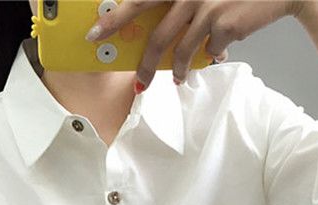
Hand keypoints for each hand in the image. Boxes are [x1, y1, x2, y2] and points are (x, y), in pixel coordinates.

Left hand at [85, 0, 305, 88]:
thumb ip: (180, 2)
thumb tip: (163, 32)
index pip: (138, 1)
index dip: (113, 19)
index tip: (93, 35)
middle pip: (156, 37)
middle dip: (143, 65)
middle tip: (137, 84)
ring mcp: (206, 10)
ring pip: (181, 53)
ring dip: (177, 71)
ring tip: (177, 80)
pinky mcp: (224, 26)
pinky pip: (210, 52)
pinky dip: (211, 56)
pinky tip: (217, 54)